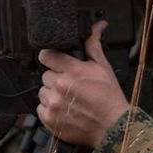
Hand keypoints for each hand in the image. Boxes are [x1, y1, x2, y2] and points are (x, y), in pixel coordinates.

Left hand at [36, 20, 129, 147]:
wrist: (112, 126)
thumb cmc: (110, 98)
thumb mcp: (103, 67)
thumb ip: (93, 45)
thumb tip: (97, 26)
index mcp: (73, 71)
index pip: (46, 55)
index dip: (50, 58)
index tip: (55, 62)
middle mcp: (61, 86)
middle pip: (46, 75)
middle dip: (56, 79)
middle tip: (71, 85)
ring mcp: (54, 104)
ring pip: (42, 92)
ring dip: (52, 94)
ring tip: (68, 99)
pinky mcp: (49, 119)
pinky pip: (40, 109)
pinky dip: (50, 110)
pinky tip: (65, 110)